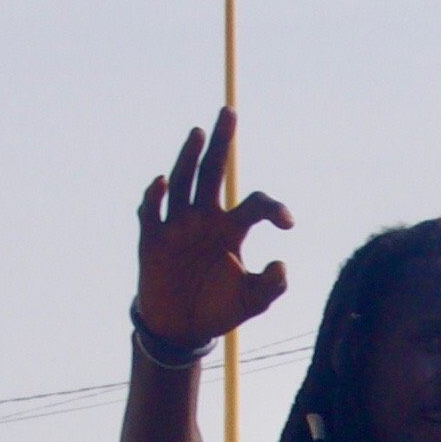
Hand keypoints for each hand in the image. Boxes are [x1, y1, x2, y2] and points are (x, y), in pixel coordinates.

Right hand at [134, 110, 294, 350]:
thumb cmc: (219, 308)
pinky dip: (155, 197)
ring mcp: (177, 226)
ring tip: (198, 133)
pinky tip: (162, 182)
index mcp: (232, 229)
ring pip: (184, 183)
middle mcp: (205, 219)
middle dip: (222, 142)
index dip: (273, 208)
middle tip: (229, 113)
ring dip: (189, 157)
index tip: (288, 223)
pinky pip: (152, 213)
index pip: (255, 205)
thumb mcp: (253, 302)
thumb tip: (282, 265)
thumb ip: (272, 287)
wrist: (182, 329)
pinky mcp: (152, 240)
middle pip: (214, 172)